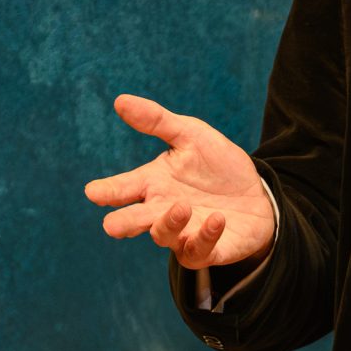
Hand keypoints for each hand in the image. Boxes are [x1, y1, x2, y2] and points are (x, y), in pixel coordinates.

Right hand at [83, 94, 277, 270]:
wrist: (257, 194)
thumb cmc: (217, 166)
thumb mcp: (191, 135)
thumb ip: (157, 121)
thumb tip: (120, 100)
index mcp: (153, 184)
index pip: (124, 188)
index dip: (108, 191)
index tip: (93, 192)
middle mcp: (162, 211)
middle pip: (136, 220)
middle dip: (125, 222)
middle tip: (112, 225)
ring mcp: (183, 234)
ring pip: (165, 235)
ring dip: (170, 223)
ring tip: (180, 207)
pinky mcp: (208, 250)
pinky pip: (202, 249)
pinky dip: (207, 235)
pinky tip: (216, 219)